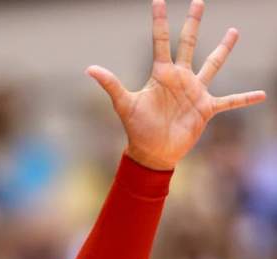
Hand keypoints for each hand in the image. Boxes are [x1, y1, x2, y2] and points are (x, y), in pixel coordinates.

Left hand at [87, 0, 265, 170]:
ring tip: (234, 31)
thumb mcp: (124, 104)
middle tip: (198, 2)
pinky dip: (245, 99)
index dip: (160, 21)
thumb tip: (89, 69)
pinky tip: (261, 95)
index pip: (161, 42)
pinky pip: (230, 101)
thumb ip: (111, 85)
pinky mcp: (206, 109)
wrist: (151, 153)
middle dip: (193, 23)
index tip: (158, 0)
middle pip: (189, 44)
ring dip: (224, 49)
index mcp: (161, 74)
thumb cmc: (137, 129)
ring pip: (213, 65)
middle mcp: (180, 78)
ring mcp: (195, 92)